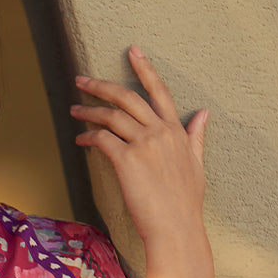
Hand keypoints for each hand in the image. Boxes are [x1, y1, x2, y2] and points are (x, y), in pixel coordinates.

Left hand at [71, 46, 214, 277]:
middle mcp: (160, 132)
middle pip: (127, 97)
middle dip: (102, 85)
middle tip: (82, 79)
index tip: (132, 50)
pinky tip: (80, 139)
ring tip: (74, 110)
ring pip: (111, 116)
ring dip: (89, 111)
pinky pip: (103, 139)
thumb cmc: (185, 202)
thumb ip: (196, 136)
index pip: (159, 92)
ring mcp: (143, 144)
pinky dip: (89, 136)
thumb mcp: (196, 164)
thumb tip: (203, 113)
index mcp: (176, 131)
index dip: (145, 69)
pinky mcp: (127, 160)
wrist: (176, 227)